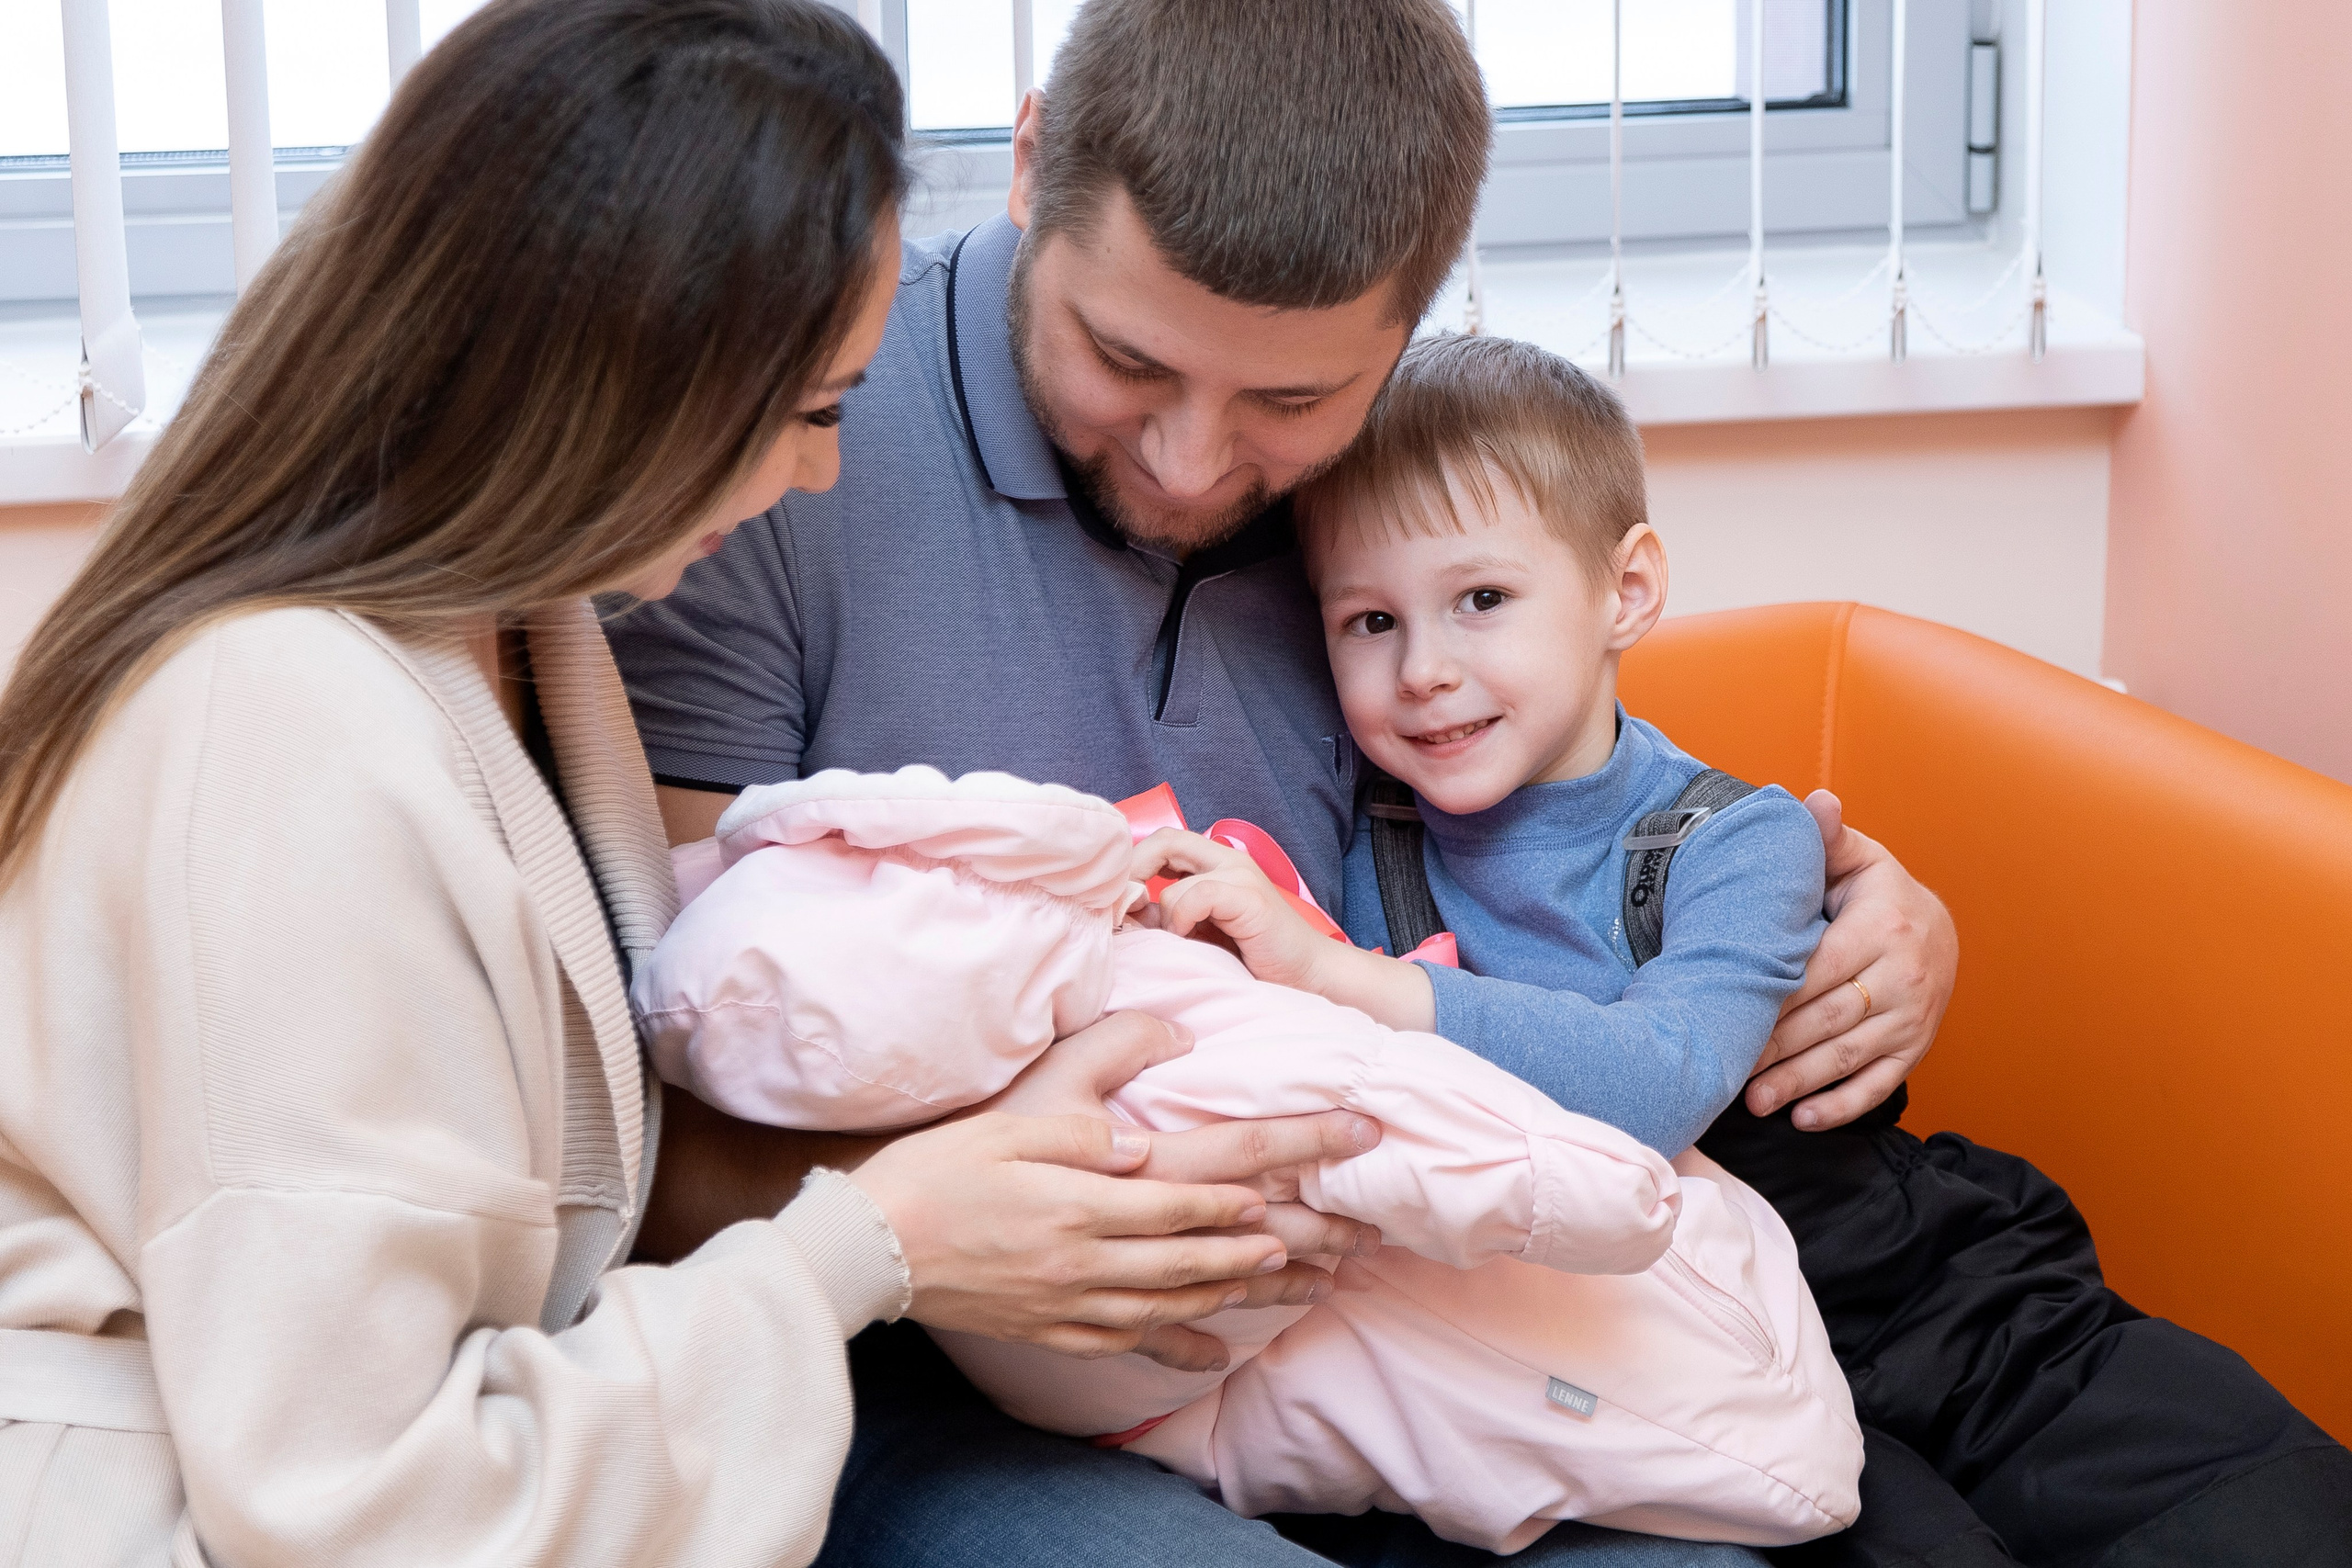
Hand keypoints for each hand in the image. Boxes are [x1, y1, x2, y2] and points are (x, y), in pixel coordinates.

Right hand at [849, 1112, 1279, 1357]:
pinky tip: (1205, 1348)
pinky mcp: (1044, 1329)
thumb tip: (1143, 1145)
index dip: (1228, 1203)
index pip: (1172, 1204)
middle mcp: (1079, 1261)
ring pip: (1160, 1308)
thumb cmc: (936, 1170)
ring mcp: (1063, 1303)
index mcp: (1075, 1203)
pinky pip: (1121, 1343)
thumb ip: (1082, 1134)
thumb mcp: (1010, 1126)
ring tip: (1266, 1287)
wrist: (871, 1244)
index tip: (1272, 1198)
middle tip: (1295, 1250)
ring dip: (1219, 1298)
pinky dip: (1170, 1345)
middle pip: (1180, 1263)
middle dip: (1244, 1256)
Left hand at [1130, 829, 1331, 990]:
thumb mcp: (1198, 934)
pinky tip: (1193, 941)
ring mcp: (1240, 875)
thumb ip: (1165, 919)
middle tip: (1125, 912)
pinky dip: (1182, 920)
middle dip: (1134, 874)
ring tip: (1179, 944)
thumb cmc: (1254, 960)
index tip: (1117, 903)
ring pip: (1173, 883)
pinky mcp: (1249, 897)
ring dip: (1165, 919)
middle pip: (1165, 840)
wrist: (1308, 978)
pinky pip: (1196, 896)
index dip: (1132, 866)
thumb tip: (1121, 915)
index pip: (1161, 842)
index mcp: (1215, 865)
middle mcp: (1228, 861)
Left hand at [1745, 791, 1957, 1129]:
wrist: (1939, 928)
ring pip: (1851, 1057)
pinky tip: (1802, 1120)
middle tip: (1727, 1070)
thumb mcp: (1857, 860)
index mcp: (1884, 928)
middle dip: (1778, 1049)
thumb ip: (1827, 840)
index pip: (1819, 969)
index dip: (1774, 995)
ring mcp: (1913, 1018)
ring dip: (1801, 1084)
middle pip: (1830, 1019)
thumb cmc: (1877, 893)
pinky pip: (1880, 1084)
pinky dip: (1842, 1106)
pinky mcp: (1916, 1049)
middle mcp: (1904, 976)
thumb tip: (1815, 800)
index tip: (1730, 1013)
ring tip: (1753, 1102)